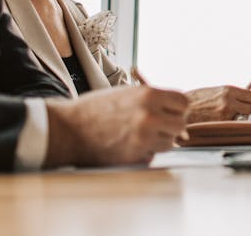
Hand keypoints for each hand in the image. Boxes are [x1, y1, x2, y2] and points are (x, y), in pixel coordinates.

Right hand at [44, 85, 188, 166]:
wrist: (67, 129)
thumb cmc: (95, 109)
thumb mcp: (127, 93)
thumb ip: (153, 100)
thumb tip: (179, 108)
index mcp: (149, 95)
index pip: (184, 103)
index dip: (178, 108)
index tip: (170, 111)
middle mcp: (150, 116)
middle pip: (180, 124)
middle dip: (172, 125)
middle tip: (158, 125)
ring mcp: (143, 138)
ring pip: (169, 142)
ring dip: (159, 140)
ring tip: (140, 135)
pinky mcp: (134, 156)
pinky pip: (153, 155)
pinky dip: (146, 152)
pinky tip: (130, 145)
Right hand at [184, 85, 250, 122]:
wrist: (178, 111)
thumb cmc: (194, 101)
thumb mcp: (213, 91)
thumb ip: (228, 94)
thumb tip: (243, 97)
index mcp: (228, 90)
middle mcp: (229, 102)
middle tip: (246, 109)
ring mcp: (225, 116)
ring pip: (244, 118)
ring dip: (241, 118)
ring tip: (229, 116)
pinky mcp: (220, 127)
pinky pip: (233, 126)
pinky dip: (231, 125)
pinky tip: (222, 123)